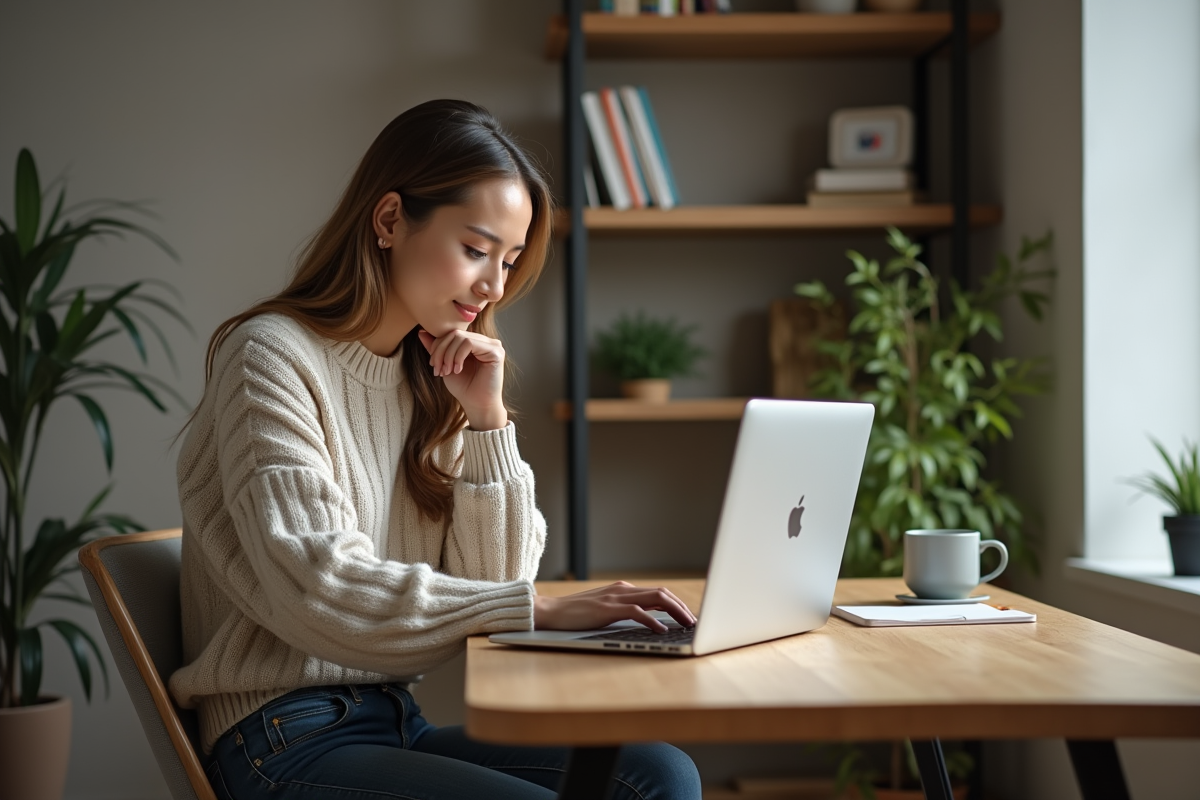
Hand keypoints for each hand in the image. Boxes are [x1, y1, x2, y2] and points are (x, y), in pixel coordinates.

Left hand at [417, 329, 506, 429]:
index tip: (434, 366)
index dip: (438, 346)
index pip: (452, 333)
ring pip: (461, 337)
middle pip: (455, 333)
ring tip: (447, 371)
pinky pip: (469, 343)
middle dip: (441, 351)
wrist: (477, 405)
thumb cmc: (464, 388)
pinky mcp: (496, 351)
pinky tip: (458, 370)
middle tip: (438, 370)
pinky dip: (458, 356)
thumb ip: (437, 348)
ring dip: (448, 355)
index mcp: (474, 342)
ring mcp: (492, 345)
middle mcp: (485, 341)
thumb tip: (422, 332)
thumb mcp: (445, 364)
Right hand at [533, 581, 696, 632]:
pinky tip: (662, 630)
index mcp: (623, 589)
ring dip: (675, 611)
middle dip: (682, 607)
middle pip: (662, 593)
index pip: (658, 593)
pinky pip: (637, 612)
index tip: (689, 617)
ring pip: (655, 598)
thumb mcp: (605, 610)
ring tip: (687, 624)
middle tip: (695, 622)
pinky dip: (653, 620)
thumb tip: (649, 621)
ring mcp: (615, 597)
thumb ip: (624, 611)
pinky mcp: (608, 609)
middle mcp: (623, 589)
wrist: (550, 611)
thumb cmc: (576, 614)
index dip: (677, 604)